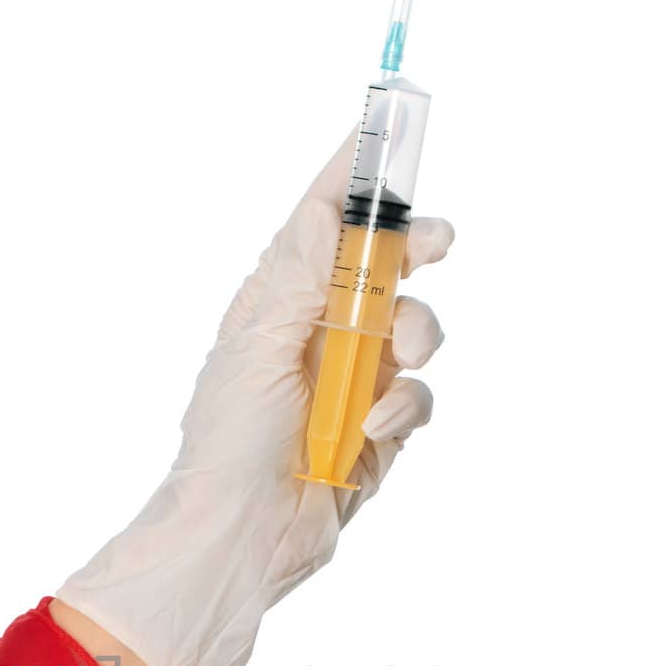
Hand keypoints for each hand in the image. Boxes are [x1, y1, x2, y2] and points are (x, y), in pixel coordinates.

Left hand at [57, 129, 454, 665]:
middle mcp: (318, 333)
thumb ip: (304, 276)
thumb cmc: (228, 444)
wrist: (238, 539)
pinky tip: (375, 429)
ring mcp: (353, 382)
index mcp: (277, 302)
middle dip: (417, 249)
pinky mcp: (378, 431)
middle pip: (386, 266)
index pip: (322, 221)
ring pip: (418, 329)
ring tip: (396, 363)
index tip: (390, 127)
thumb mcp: (259, 346)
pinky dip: (407, 406)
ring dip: (416, 339)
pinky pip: (420, 397)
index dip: (357, 176)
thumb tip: (328, 207)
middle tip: (437, 244)